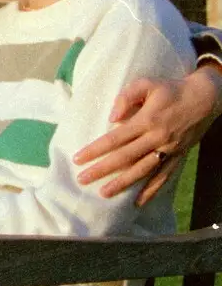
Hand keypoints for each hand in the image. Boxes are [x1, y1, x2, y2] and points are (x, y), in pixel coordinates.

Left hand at [73, 66, 221, 205]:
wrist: (207, 98)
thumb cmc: (171, 89)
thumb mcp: (147, 84)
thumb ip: (126, 97)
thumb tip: (112, 118)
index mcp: (147, 120)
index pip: (115, 139)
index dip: (95, 150)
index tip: (78, 159)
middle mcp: (157, 138)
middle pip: (125, 157)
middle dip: (102, 169)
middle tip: (82, 179)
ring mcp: (169, 149)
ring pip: (143, 170)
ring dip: (123, 183)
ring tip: (104, 193)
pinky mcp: (179, 156)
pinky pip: (164, 177)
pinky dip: (152, 190)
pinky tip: (138, 201)